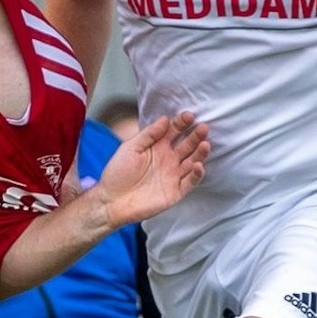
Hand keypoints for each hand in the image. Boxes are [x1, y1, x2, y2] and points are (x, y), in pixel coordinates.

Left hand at [92, 113, 208, 227]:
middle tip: (203, 127)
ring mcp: (173, 176)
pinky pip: (190, 182)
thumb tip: (165, 119)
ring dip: (200, 153)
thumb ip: (148, 134)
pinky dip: (196, 174)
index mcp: (157, 147)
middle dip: (196, 136)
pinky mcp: (175, 192)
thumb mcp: (130, 148)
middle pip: (187, 145)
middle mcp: (168, 160)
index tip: (189, 116)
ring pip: (192, 162)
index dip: (181, 123)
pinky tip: (198, 165)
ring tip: (205, 144)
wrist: (111, 201)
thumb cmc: (117, 173)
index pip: (174, 132)